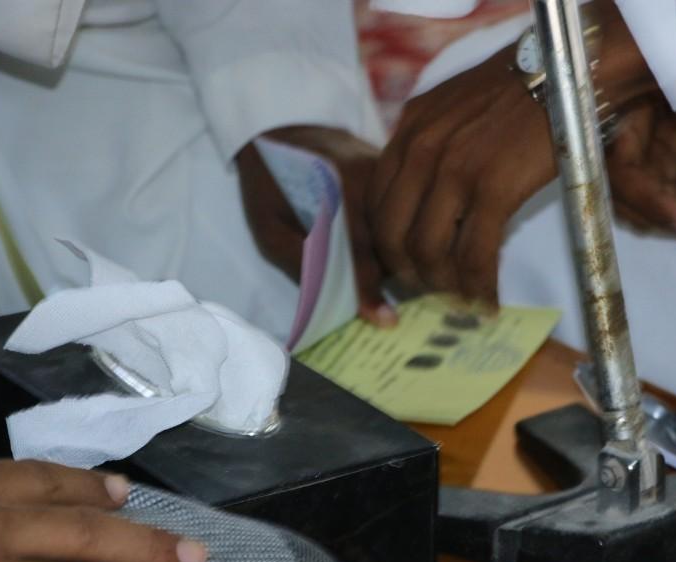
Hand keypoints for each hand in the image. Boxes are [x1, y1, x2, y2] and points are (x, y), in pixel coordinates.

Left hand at [236, 126, 396, 326]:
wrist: (286, 128)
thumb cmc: (273, 183)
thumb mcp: (269, 226)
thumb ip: (299, 260)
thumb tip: (334, 301)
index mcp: (338, 193)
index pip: (361, 253)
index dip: (371, 290)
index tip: (386, 320)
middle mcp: (372, 181)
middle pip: (391, 243)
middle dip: (393, 275)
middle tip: (392, 307)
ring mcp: (389, 174)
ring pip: (404, 229)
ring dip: (402, 257)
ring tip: (401, 284)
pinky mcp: (396, 174)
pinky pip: (406, 212)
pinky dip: (403, 236)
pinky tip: (399, 254)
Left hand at [367, 0, 654, 304]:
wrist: (563, 73)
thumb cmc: (516, 93)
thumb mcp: (452, 109)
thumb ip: (429, 145)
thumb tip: (427, 197)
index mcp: (408, 131)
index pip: (375, 203)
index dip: (385, 246)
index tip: (403, 267)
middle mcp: (420, 150)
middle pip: (392, 234)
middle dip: (407, 274)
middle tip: (429, 292)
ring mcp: (454, 170)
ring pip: (428, 251)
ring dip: (442, 286)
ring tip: (460, 300)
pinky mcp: (492, 189)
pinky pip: (473, 255)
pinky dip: (477, 288)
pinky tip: (487, 302)